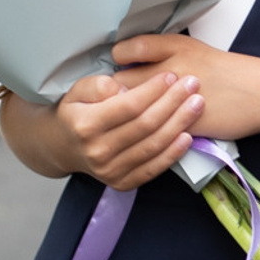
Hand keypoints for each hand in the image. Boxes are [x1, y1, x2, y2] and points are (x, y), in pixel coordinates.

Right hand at [26, 67, 202, 188]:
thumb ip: (100, 84)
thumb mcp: (78, 90)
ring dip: (180, 124)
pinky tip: (188, 136)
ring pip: (153, 145)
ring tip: (197, 104)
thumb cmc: (75, 112)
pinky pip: (153, 168)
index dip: (153, 90)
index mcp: (85, 125)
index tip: (171, 76)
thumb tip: (126, 88)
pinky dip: (173, 153)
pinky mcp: (122, 183)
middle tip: (193, 84)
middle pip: (145, 125)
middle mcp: (97, 151)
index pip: (129, 106)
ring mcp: (110, 171)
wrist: (61, 147)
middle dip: (173, 102)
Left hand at [112, 32, 259, 142]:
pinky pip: (152, 129)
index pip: (125, 51)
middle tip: (116, 102)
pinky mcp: (183, 122)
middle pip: (122, 82)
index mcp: (172, 46)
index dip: (116, 66)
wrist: (259, 92)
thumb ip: (158, 53)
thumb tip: (125, 62)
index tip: (117, 75)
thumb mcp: (190, 49)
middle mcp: (170, 67)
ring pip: (134, 109)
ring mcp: (176, 96)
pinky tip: (143, 134)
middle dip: (114, 94)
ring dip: (126, 116)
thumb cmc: (224, 70)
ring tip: (127, 119)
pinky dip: (143, 133)